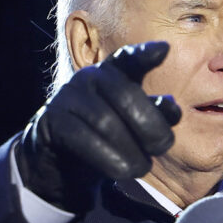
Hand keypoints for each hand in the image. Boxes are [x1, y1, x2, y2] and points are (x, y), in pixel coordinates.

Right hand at [16, 41, 181, 212]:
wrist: (60, 163)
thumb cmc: (106, 140)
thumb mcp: (133, 127)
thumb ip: (154, 114)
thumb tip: (171, 107)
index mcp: (112, 73)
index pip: (127, 58)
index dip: (144, 55)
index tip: (164, 51)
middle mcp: (88, 77)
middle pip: (126, 95)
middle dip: (151, 125)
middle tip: (162, 147)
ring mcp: (67, 96)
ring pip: (106, 122)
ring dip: (131, 151)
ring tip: (140, 168)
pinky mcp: (50, 120)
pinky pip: (82, 139)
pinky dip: (107, 158)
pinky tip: (120, 172)